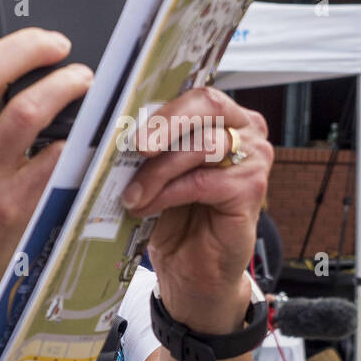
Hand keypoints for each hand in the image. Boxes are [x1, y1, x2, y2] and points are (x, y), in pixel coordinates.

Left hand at [121, 88, 271, 331]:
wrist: (194, 268)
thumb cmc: (174, 217)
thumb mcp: (152, 176)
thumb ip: (144, 151)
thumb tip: (108, 134)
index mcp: (219, 117)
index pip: (193, 91)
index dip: (159, 101)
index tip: (126, 115)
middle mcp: (243, 130)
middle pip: (206, 104)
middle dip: (163, 123)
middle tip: (134, 146)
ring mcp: (252, 158)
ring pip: (200, 146)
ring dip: (157, 171)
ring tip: (131, 195)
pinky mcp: (251, 189)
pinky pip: (202, 182)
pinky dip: (167, 193)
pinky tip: (147, 206)